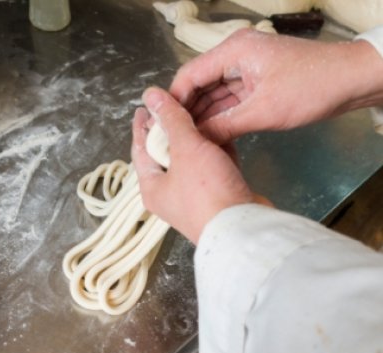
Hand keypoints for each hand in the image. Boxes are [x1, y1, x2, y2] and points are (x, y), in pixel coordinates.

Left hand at [132, 87, 269, 243]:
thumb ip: (171, 120)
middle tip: (178, 103)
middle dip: (172, 128)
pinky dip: (216, 151)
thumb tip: (150, 94)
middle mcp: (169, 194)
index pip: (140, 149)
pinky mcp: (218, 196)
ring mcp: (195, 196)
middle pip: (166, 154)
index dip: (143, 124)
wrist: (242, 228)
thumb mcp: (185, 149)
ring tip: (201, 111)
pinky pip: (212, 168)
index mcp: (151, 186)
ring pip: (192, 160)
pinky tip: (222, 131)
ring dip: (196, 137)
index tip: (147, 104)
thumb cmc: (205, 190)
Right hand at [170, 29, 382, 142]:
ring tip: (185, 140)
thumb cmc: (312, 88)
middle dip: (186, 111)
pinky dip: (219, 116)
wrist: (352, 81)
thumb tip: (196, 141)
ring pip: (213, 94)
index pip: (190, 74)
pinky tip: (208, 134)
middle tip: (171, 137)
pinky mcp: (256, 82)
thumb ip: (225, 126)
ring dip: (202, 116)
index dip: (174, 101)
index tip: (162, 125)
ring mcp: (246, 69)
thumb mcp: (264, 110)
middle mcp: (235, 55)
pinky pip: (229, 100)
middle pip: (199, 84)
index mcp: (234, 50)